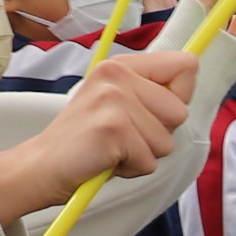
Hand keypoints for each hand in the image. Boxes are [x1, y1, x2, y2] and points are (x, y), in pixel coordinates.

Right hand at [0, 47, 197, 221]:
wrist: (42, 166)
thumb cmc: (87, 140)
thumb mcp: (119, 105)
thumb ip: (152, 91)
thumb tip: (193, 69)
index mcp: (121, 66)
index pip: (185, 66)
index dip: (181, 95)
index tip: (157, 111)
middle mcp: (117, 76)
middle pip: (180, 111)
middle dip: (158, 134)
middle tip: (123, 137)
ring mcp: (114, 101)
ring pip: (166, 141)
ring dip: (143, 155)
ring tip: (113, 149)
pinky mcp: (112, 129)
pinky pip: (149, 161)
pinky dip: (131, 170)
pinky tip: (105, 160)